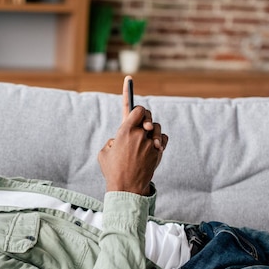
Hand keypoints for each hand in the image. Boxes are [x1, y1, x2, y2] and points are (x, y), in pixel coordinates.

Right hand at [97, 76, 167, 195]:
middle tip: (143, 124)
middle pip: (147, 116)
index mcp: (124, 132)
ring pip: (157, 128)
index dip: (130, 95)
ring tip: (147, 141)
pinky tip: (154, 147)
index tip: (129, 79)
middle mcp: (139, 135)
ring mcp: (150, 143)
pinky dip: (160, 141)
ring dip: (153, 131)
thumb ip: (113, 140)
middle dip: (146, 118)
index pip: (134, 108)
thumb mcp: (104, 152)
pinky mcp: (158, 152)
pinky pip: (164, 139)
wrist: (127, 188)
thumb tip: (119, 138)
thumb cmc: (112, 171)